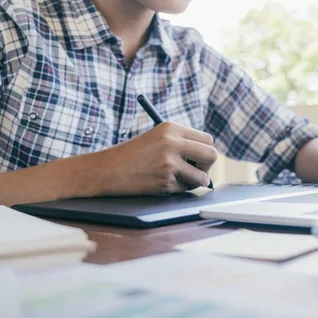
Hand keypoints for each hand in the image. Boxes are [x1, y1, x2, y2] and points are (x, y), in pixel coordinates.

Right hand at [94, 122, 217, 194]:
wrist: (106, 169)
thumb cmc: (132, 154)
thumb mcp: (156, 137)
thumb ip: (181, 142)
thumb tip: (208, 158)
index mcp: (171, 128)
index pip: (207, 139)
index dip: (204, 151)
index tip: (198, 158)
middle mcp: (172, 143)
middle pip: (211, 155)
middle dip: (207, 167)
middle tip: (197, 171)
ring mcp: (169, 163)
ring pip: (202, 177)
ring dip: (194, 182)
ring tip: (179, 179)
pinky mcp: (165, 182)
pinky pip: (184, 189)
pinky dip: (177, 189)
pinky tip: (161, 183)